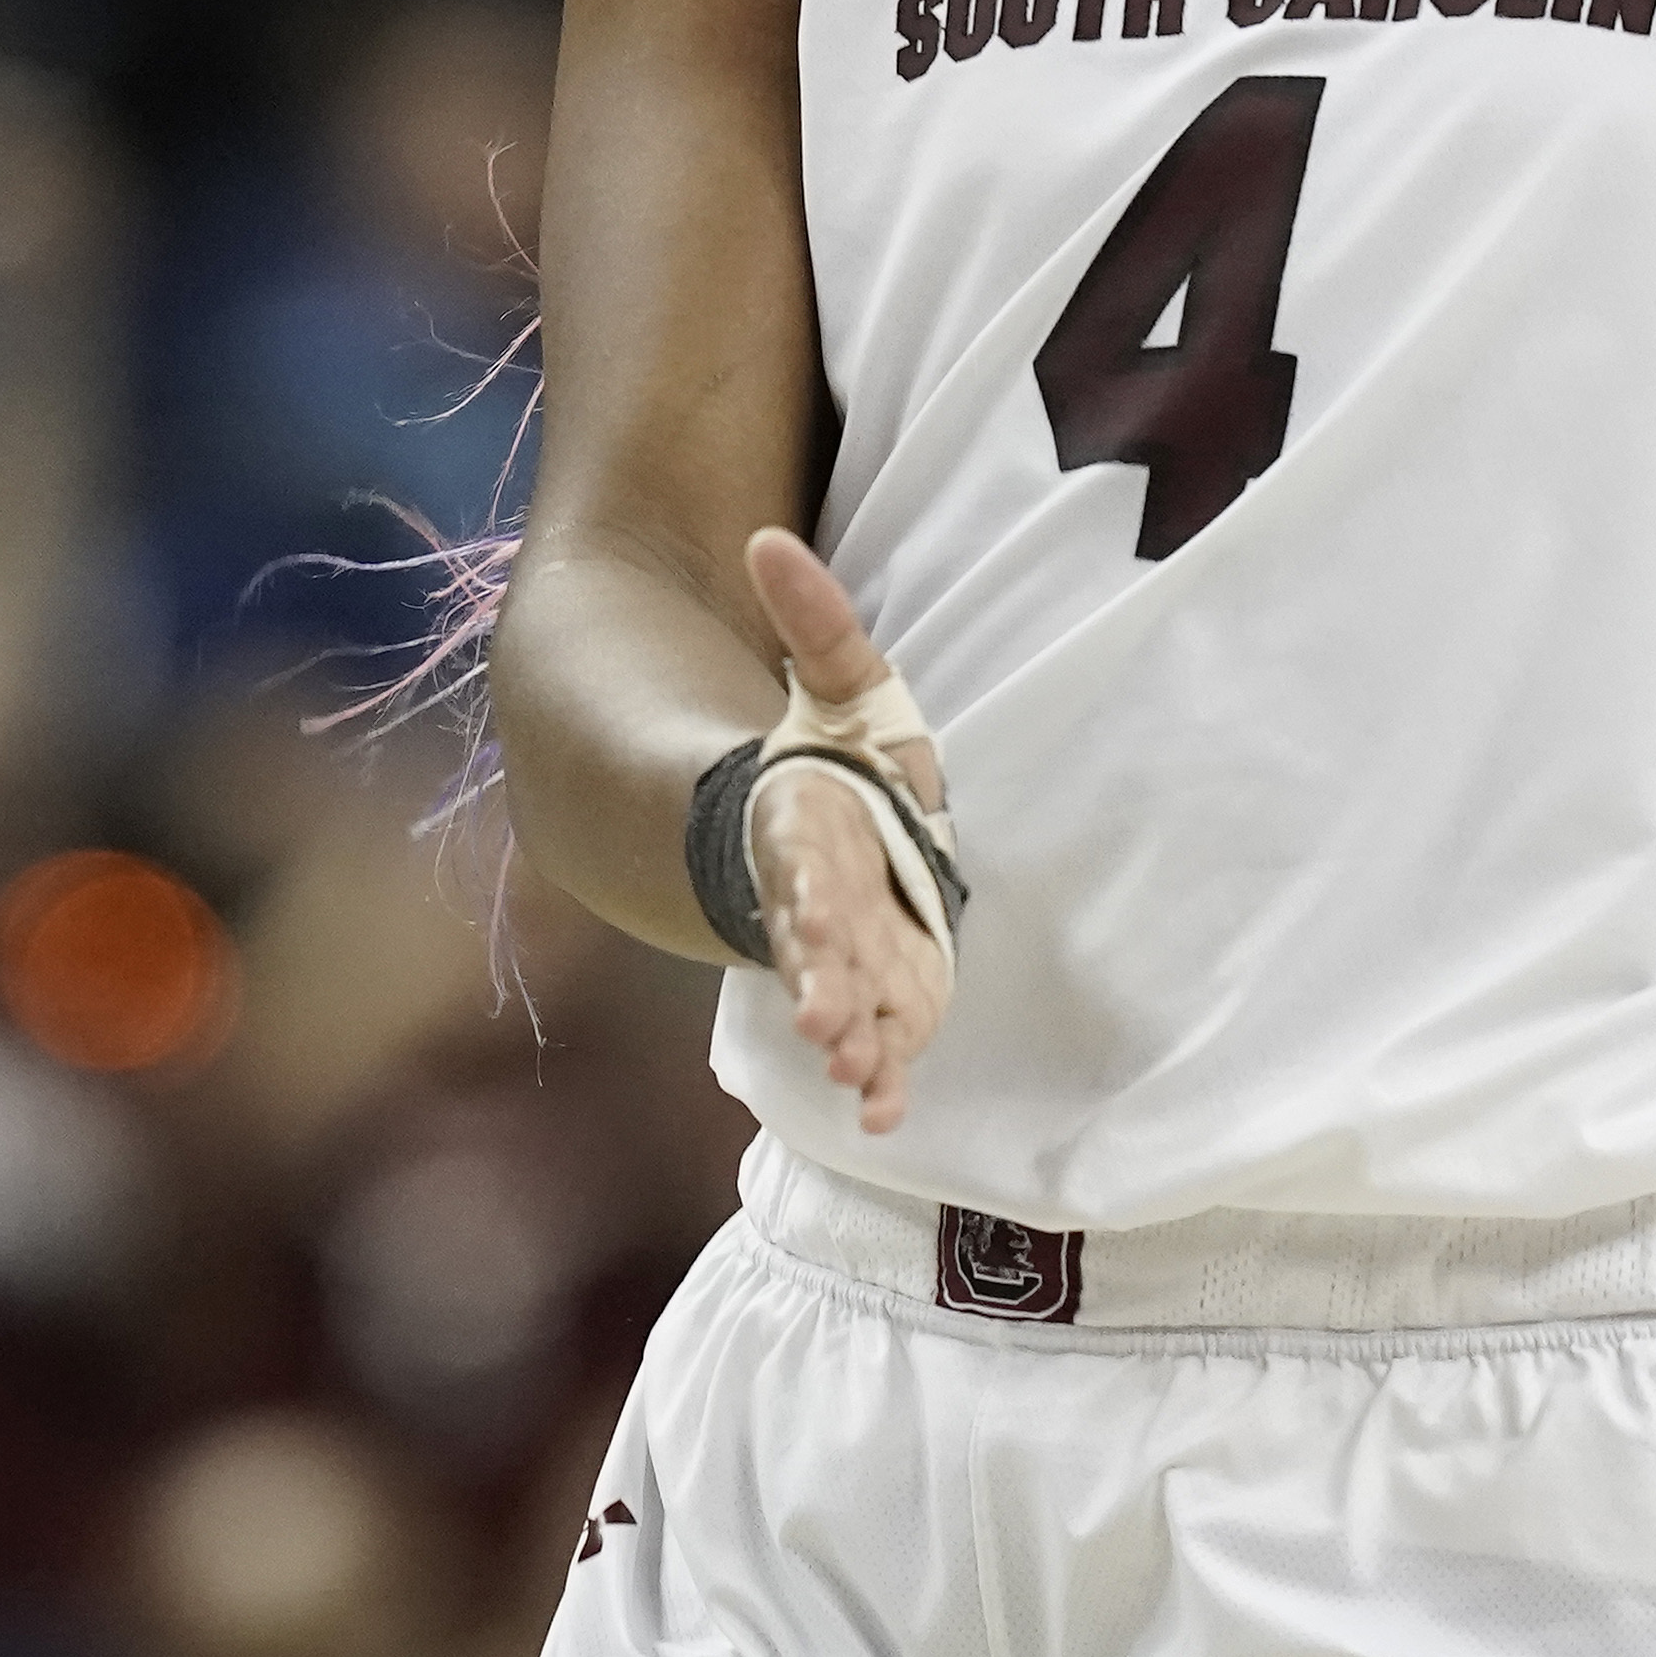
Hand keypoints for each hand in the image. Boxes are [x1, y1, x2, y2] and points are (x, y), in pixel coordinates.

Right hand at [741, 529, 950, 1135]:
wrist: (837, 832)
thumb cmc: (839, 759)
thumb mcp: (840, 684)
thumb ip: (813, 619)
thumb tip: (767, 538)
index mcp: (804, 830)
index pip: (798, 865)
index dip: (804, 893)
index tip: (806, 919)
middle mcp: (820, 905)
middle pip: (816, 950)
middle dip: (820, 986)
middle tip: (826, 1026)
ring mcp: (850, 959)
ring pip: (845, 1007)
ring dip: (852, 1043)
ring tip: (858, 1077)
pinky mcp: (886, 997)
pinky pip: (883, 1047)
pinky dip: (883, 1083)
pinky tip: (888, 1117)